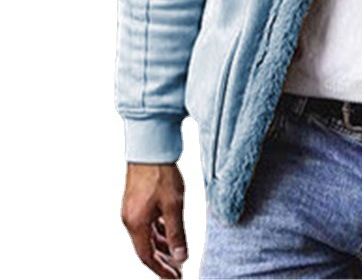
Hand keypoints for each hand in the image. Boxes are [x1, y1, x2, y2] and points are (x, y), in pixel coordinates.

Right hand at [121, 163, 187, 277]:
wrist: (150, 146)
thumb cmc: (160, 173)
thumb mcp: (174, 205)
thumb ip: (177, 233)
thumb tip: (180, 257)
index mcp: (136, 224)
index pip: (147, 257)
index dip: (161, 269)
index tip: (174, 278)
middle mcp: (130, 219)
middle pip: (146, 248)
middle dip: (162, 261)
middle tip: (177, 271)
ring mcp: (132, 209)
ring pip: (147, 235)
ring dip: (161, 246)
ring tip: (176, 254)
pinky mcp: (137, 200)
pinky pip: (147, 223)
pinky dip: (158, 231)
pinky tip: (169, 232)